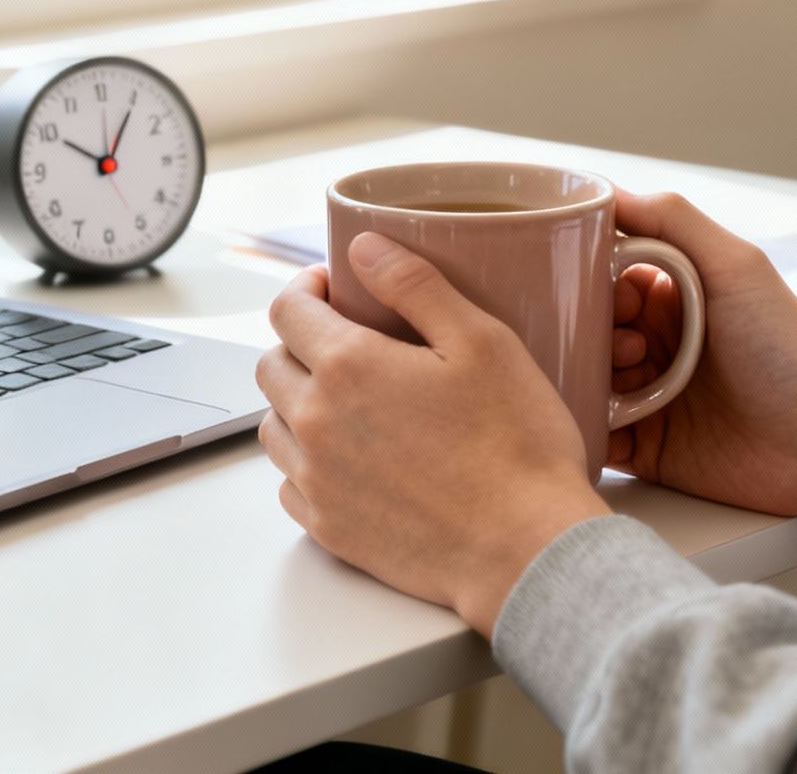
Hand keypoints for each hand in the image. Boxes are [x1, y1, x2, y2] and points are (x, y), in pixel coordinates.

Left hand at [257, 233, 608, 633]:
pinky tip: (351, 458)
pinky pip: (290, 482)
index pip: (287, 309)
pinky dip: (308, 462)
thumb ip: (414, 284)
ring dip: (296, 402)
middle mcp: (315, 422)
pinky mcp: (327, 528)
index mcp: (347, 367)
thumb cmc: (516, 445)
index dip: (308, 289)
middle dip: (299, 341)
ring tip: (348, 400)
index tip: (335, 288)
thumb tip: (362, 247)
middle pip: (271, 364)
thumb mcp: (481, 341)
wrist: (525, 550)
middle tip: (346, 341)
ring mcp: (316, 480)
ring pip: (273, 424)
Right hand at [605, 190, 796, 518]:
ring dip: (589, 379)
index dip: (595, 285)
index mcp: (672, 298)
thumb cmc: (789, 349)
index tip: (614, 299)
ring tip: (630, 386)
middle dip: (589, 334)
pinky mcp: (645, 446)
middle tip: (630, 348)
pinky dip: (584, 428)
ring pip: (581, 379)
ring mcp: (648, 396)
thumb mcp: (735, 265)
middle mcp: (656, 343)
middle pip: (586, 329)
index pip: (605, 279)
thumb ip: (672, 219)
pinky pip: (593, 435)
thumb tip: (604, 192)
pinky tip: (602, 423)